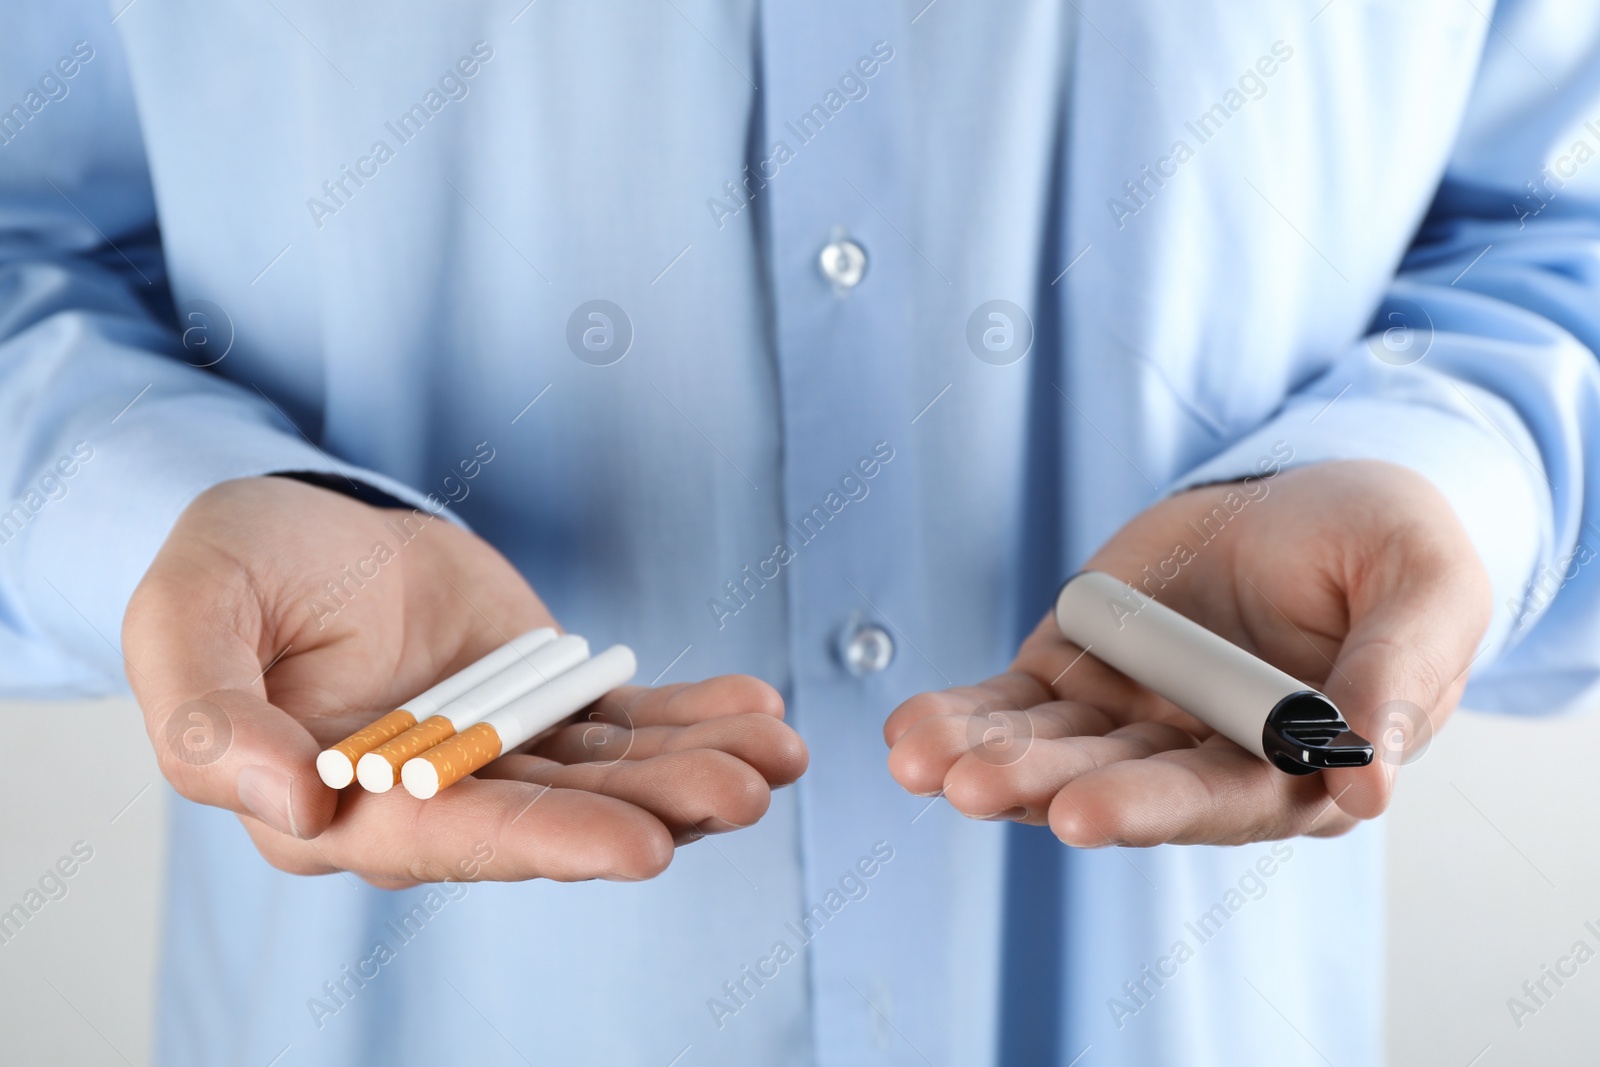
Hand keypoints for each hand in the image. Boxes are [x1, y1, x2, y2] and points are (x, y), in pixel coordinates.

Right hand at [123, 476, 805, 887]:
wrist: (299, 525)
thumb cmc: (232, 571)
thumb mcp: (185, 617)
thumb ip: (208, 716)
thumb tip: (296, 804)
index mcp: (336, 807)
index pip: (455, 838)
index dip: (549, 843)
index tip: (644, 845)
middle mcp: (429, 801)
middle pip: (556, 815)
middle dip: (654, 808)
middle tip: (746, 791)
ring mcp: (496, 754)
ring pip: (606, 775)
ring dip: (693, 768)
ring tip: (778, 751)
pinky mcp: (541, 705)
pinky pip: (625, 720)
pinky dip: (690, 718)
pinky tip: (758, 709)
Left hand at [884, 460, 1490, 845]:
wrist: (1315, 498)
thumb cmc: (1388, 548)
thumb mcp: (1425, 589)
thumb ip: (1399, 678)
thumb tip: (1367, 783)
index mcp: (1299, 767)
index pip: (1224, 801)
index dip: (1154, 808)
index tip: (1083, 814)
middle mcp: (1205, 759)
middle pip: (1121, 785)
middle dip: (1046, 788)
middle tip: (977, 789)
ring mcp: (1134, 718)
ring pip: (1053, 752)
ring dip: (986, 759)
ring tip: (920, 758)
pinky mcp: (1079, 671)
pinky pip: (1014, 705)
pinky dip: (965, 717)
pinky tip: (909, 731)